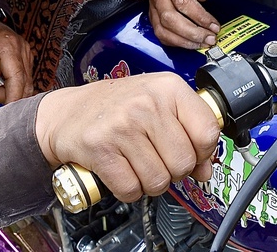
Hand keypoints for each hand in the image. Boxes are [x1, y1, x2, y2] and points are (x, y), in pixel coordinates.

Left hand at [0, 9, 33, 104]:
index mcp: (8, 47)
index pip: (17, 80)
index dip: (11, 99)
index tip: (1, 116)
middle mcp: (22, 50)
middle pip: (23, 85)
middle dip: (5, 97)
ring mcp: (25, 53)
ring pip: (24, 84)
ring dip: (6, 93)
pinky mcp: (23, 58)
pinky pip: (22, 79)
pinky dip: (9, 87)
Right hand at [36, 72, 220, 200]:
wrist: (69, 112)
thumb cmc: (118, 108)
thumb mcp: (158, 105)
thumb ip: (187, 131)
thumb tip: (205, 169)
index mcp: (168, 87)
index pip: (208, 130)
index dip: (202, 151)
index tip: (190, 151)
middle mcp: (148, 102)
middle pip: (184, 162)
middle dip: (173, 170)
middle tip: (157, 158)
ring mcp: (124, 124)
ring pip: (159, 181)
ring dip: (150, 182)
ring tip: (137, 163)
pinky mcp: (102, 148)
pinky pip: (132, 190)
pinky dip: (129, 189)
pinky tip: (121, 169)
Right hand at [143, 0, 220, 48]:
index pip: (182, 0)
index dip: (199, 16)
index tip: (214, 24)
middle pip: (171, 18)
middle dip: (192, 32)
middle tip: (210, 38)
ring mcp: (153, 8)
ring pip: (164, 30)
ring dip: (185, 41)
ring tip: (203, 43)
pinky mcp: (152, 18)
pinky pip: (161, 36)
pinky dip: (177, 43)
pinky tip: (191, 44)